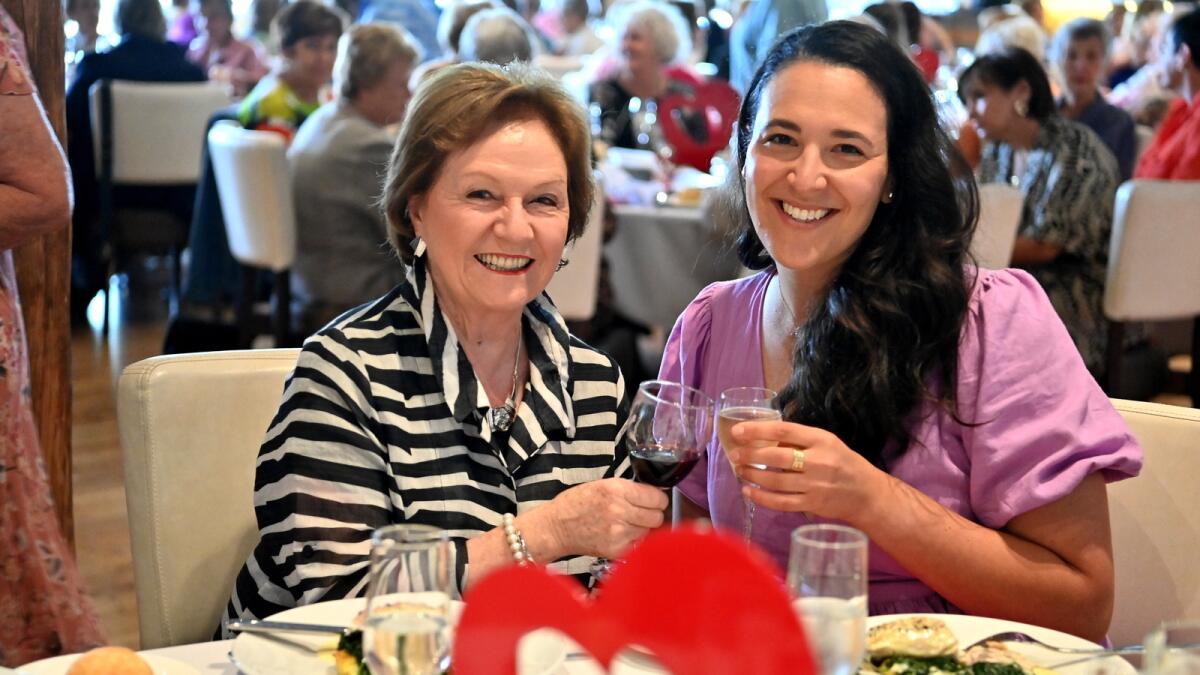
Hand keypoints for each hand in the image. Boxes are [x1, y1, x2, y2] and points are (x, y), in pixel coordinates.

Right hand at [526, 478, 667, 559]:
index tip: (653, 500)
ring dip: (642, 527)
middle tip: (642, 512)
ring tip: (626, 523)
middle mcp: (620, 510)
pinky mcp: (616, 550)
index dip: (657, 499)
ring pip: (649, 531)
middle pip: (657, 516)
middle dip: (653, 513)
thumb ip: (628, 489)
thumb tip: (652, 495)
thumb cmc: (576, 503)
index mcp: (617, 490)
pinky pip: (638, 544)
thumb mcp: (602, 485)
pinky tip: (620, 534)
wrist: (556, 528)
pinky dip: (633, 540)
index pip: (657, 497)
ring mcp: (619, 532)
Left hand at [727, 420, 890, 525]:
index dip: (757, 430)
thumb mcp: (827, 442)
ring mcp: (815, 485)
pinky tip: (748, 491)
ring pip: (775, 481)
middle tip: (734, 453)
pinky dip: (761, 497)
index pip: (784, 431)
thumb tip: (764, 438)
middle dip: (750, 455)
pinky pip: (780, 502)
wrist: (867, 494)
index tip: (737, 431)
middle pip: (777, 458)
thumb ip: (799, 440)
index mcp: (822, 440)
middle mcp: (819, 462)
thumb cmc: (843, 463)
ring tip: (739, 470)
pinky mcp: (812, 504)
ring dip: (752, 476)